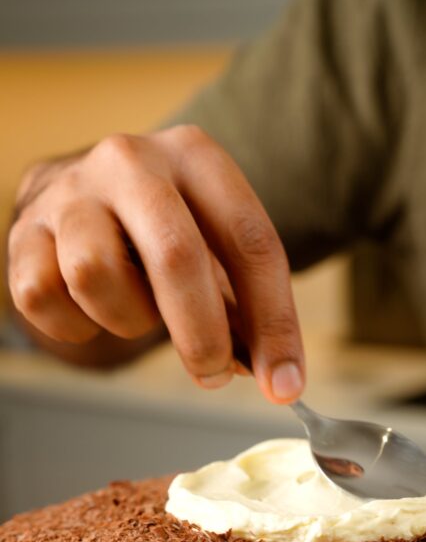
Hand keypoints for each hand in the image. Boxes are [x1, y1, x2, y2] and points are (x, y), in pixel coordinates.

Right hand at [8, 126, 304, 402]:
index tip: (284, 384)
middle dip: (202, 334)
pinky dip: (74, 325)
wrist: (81, 197)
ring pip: (96, 274)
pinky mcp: (24, 231)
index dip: (274, 323)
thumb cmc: (159, 234)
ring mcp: (71, 192)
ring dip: (127, 318)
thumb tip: (276, 377)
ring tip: (137, 313)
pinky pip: (44, 297)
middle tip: (214, 375)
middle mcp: (131, 161)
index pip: (251, 242)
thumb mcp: (214, 251)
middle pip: (175, 255)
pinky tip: (91, 311)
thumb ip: (245, 312)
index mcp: (196, 157)